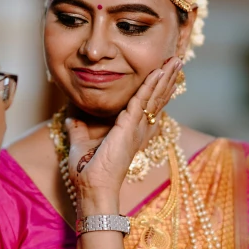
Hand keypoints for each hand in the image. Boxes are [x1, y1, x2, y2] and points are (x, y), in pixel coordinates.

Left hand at [65, 57, 181, 214]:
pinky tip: (158, 71)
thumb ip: (78, 129)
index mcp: (129, 132)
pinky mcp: (129, 126)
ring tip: (176, 61)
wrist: (93, 187)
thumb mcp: (80, 145)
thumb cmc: (88, 173)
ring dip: (165, 77)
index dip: (155, 89)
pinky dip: (150, 84)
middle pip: (156, 98)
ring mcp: (136, 127)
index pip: (146, 105)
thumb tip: (71, 117)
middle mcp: (138, 129)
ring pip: (154, 96)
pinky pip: (142, 100)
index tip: (162, 73)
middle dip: (167, 79)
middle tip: (177, 61)